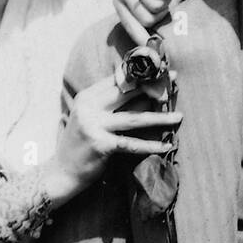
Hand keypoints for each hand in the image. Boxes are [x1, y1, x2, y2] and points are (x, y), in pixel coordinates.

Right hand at [46, 79, 181, 205]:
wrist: (63, 172)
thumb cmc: (81, 144)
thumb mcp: (90, 118)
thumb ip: (109, 104)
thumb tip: (142, 93)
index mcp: (86, 97)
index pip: (117, 80)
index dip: (139, 74)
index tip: (159, 70)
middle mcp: (89, 108)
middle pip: (127, 93)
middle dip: (153, 87)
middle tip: (173, 80)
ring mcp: (94, 126)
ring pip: (134, 118)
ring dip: (159, 117)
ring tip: (179, 116)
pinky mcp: (101, 145)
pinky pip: (132, 143)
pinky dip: (151, 145)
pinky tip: (166, 145)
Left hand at [109, 0, 195, 45]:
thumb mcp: (159, 15)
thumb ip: (150, 32)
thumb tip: (152, 57)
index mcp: (119, 2)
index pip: (133, 29)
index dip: (148, 37)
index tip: (160, 47)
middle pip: (146, 19)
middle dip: (163, 14)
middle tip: (165, 4)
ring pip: (154, 4)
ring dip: (168, 1)